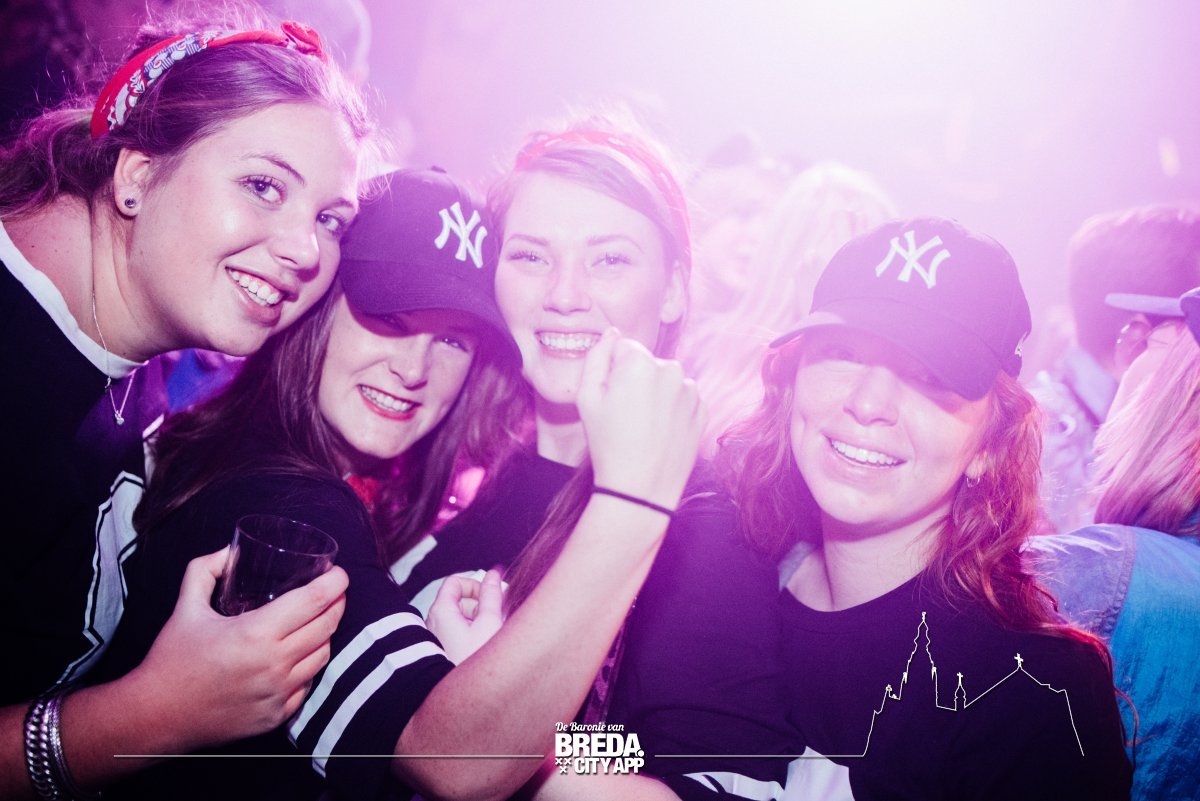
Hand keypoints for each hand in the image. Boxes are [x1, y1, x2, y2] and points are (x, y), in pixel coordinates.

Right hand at [131, 547, 346, 750]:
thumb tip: (230, 550)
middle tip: (335, 592)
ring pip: (323, 655)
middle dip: (337, 604)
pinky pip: (308, 684)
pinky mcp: (277, 716)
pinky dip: (309, 666)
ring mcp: (278, 694)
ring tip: (319, 620)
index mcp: (255, 634)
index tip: (339, 574)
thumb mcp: (186, 606)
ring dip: (326, 634)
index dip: (335, 583)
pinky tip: (302, 654)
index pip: (314, 602)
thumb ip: (205, 570)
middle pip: (327, 627)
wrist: (156, 717)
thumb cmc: (171, 659)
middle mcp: (273, 665)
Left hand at [426, 570, 504, 663]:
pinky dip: (472, 633)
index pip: (455, 582)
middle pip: (458, 600)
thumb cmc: (474, 662)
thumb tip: (494, 575)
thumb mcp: (490, 623)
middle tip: (498, 615)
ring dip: (478, 620)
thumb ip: (492, 595)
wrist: (463, 701)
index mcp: (441, 611)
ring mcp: (437, 638)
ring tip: (493, 633)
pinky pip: (457, 633)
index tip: (492, 596)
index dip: (475, 584)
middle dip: (480, 604)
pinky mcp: (443, 651)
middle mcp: (434, 623)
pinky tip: (485, 646)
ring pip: (459, 618)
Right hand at [578, 329, 705, 509]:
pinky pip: (683, 399)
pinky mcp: (703, 411)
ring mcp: (691, 391)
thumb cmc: (608, 443)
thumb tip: (611, 333)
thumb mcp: (587, 398)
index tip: (610, 398)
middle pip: (647, 363)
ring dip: (656, 394)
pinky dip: (672, 410)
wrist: (641, 488)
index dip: (612, 372)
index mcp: (640, 361)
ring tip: (643, 426)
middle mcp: (671, 369)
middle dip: (636, 380)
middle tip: (625, 415)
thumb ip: (596, 357)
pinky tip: (660, 432)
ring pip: (666, 381)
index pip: (623, 348)